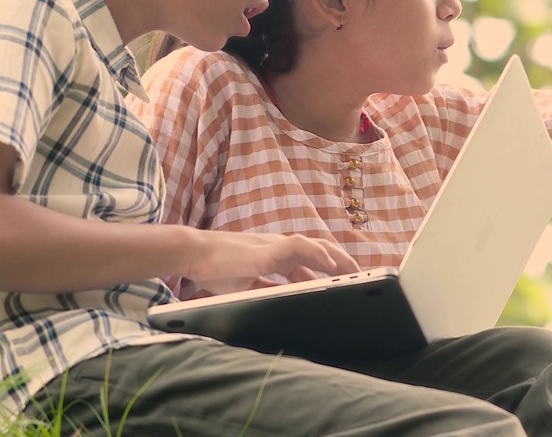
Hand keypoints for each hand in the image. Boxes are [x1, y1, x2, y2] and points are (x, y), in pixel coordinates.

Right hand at [184, 231, 360, 294]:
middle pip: (318, 250)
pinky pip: (298, 248)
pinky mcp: (266, 252)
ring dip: (336, 259)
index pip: (309, 260)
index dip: (327, 270)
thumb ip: (267, 289)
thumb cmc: (215, 268)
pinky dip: (318, 255)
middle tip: (359, 279)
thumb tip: (284, 303)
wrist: (192, 254)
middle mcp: (278, 247)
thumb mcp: (246, 285)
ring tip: (355, 273)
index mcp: (274, 255)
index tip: (345, 281)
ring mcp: (273, 247)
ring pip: (314, 247)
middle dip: (340, 264)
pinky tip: (332, 267)